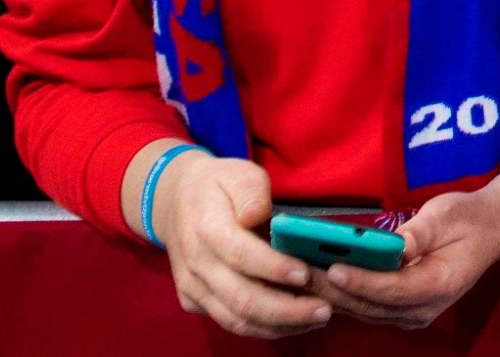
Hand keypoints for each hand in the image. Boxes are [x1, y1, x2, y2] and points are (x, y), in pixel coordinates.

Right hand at [156, 153, 330, 338]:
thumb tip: (259, 214)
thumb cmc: (218, 185)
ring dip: (278, 325)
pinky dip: (262, 327)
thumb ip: (251, 192)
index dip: (274, 268)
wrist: (174, 201)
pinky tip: (293, 321)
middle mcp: (196, 264)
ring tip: (315, 319)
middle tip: (324, 310)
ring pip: (235, 319)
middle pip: (241, 298)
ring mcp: (192, 287)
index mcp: (207, 229)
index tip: (306, 273)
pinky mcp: (194, 301)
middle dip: (286, 309)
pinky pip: (229, 321)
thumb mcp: (238, 173)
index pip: (241, 256)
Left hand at [312, 188, 499, 329]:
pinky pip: (367, 307)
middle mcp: (425, 309)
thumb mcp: (447, 215)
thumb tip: (391, 248)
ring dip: (332, 294)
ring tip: (302, 273)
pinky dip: (344, 294)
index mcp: (440, 284)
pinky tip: (321, 278)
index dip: (361, 281)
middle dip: (334, 289)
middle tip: (301, 269)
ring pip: (364, 310)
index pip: (393, 289)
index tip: (333, 268)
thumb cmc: (469, 218)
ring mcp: (413, 314)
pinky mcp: (402, 311)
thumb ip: (417, 233)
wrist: (491, 230)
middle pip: (371, 305)